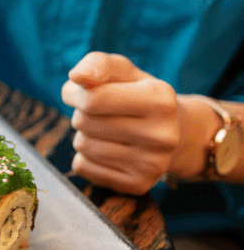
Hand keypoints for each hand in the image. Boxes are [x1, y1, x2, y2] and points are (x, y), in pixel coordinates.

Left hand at [61, 52, 180, 194]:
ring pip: (82, 146)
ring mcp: (152, 165)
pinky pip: (83, 167)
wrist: (173, 132)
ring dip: (84, 135)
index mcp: (161, 99)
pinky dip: (86, 157)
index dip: (75, 93)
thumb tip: (76, 77)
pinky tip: (109, 149)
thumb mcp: (124, 71)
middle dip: (82, 114)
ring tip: (107, 131)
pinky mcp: (138, 185)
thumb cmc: (138, 95)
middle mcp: (162, 135)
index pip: (92, 99)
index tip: (80, 91)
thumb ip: (98, 64)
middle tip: (101, 114)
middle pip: (84, 122)